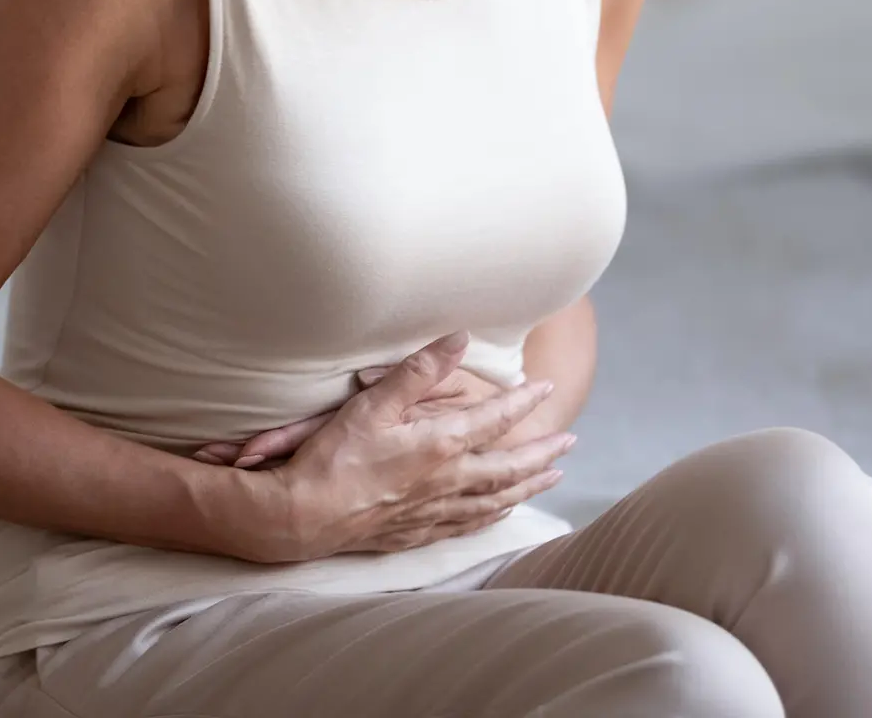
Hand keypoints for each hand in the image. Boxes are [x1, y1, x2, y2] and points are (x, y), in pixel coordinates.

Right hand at [225, 331, 574, 561]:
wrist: (302, 516)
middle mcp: (446, 482)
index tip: (544, 387)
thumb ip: (420, 371)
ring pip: (495, 500)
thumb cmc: (334, 456)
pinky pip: (468, 524)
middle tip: (569, 443)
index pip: (495, 420)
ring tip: (550, 478)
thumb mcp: (374, 403)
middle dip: (541, 454)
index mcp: (440, 445)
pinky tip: (499, 512)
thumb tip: (459, 339)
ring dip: (527, 487)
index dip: (523, 402)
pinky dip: (492, 515)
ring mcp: (433, 511)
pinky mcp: (416, 532)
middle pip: (508, 469)